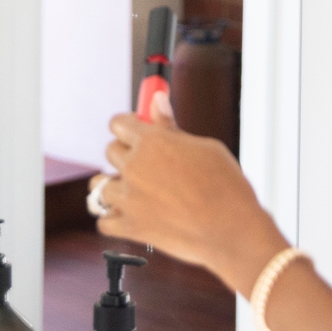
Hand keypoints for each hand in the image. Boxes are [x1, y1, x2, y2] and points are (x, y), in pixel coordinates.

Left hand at [95, 113, 288, 294]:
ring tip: (134, 193)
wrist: (232, 231)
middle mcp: (135, 167)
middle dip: (126, 155)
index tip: (136, 131)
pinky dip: (114, 219)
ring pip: (99, 186)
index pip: (119, 123)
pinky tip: (131, 216)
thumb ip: (172, 127)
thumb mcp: (205, 148)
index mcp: (153, 141)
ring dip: (114, 187)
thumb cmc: (225, 186)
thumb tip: (157, 99)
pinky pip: (104, 221)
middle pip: (110, 151)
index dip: (128, 126)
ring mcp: (129, 198)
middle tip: (148, 165)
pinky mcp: (130, 227)